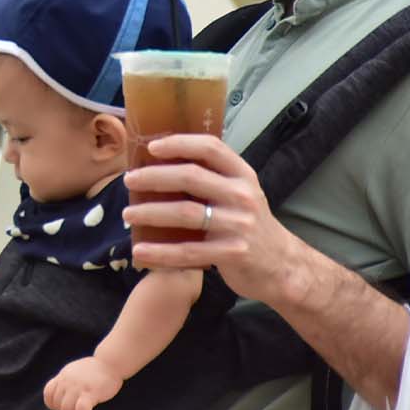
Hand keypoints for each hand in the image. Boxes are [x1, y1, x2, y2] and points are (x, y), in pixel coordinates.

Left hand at [43, 356, 124, 409]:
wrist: (111, 362)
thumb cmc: (96, 369)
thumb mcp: (76, 371)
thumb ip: (68, 381)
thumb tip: (64, 395)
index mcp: (64, 376)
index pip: (48, 393)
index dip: (53, 404)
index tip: (63, 408)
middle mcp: (67, 381)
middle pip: (57, 404)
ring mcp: (78, 387)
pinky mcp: (90, 393)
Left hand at [121, 134, 306, 303]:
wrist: (282, 266)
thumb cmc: (250, 224)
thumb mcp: (240, 193)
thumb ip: (212, 178)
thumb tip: (161, 162)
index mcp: (242, 175)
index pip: (210, 148)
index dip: (179, 143)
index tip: (151, 147)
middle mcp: (242, 196)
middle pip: (191, 177)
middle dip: (154, 177)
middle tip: (129, 180)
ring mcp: (239, 225)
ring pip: (185, 213)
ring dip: (150, 213)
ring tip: (128, 214)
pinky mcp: (232, 253)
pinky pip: (188, 251)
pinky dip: (160, 252)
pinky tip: (140, 251)